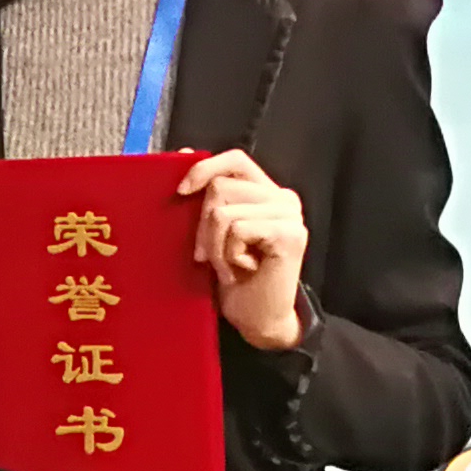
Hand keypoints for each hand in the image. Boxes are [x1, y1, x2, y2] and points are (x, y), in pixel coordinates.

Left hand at [179, 150, 307, 351]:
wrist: (257, 318)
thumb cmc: (232, 277)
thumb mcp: (210, 232)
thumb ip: (204, 196)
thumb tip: (181, 152)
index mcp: (265, 191)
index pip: (234, 158)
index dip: (204, 168)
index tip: (181, 192)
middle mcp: (282, 197)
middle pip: (220, 187)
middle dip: (202, 226)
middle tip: (208, 256)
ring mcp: (290, 214)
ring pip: (224, 212)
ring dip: (215, 246)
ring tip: (227, 265)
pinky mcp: (290, 234)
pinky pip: (238, 230)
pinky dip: (228, 255)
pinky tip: (242, 270)